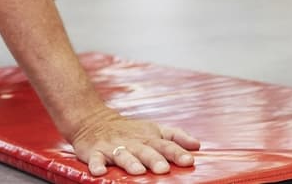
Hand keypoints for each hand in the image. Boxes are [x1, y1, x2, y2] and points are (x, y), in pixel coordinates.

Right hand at [70, 109, 199, 175]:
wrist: (94, 119)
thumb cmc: (130, 130)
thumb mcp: (154, 129)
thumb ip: (176, 136)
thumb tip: (197, 145)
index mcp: (149, 138)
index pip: (166, 144)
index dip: (177, 152)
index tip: (188, 161)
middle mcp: (133, 143)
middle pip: (145, 151)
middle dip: (154, 159)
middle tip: (163, 169)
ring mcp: (113, 147)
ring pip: (122, 155)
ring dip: (130, 162)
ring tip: (138, 171)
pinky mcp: (95, 152)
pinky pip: (95, 159)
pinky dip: (96, 165)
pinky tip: (99, 172)